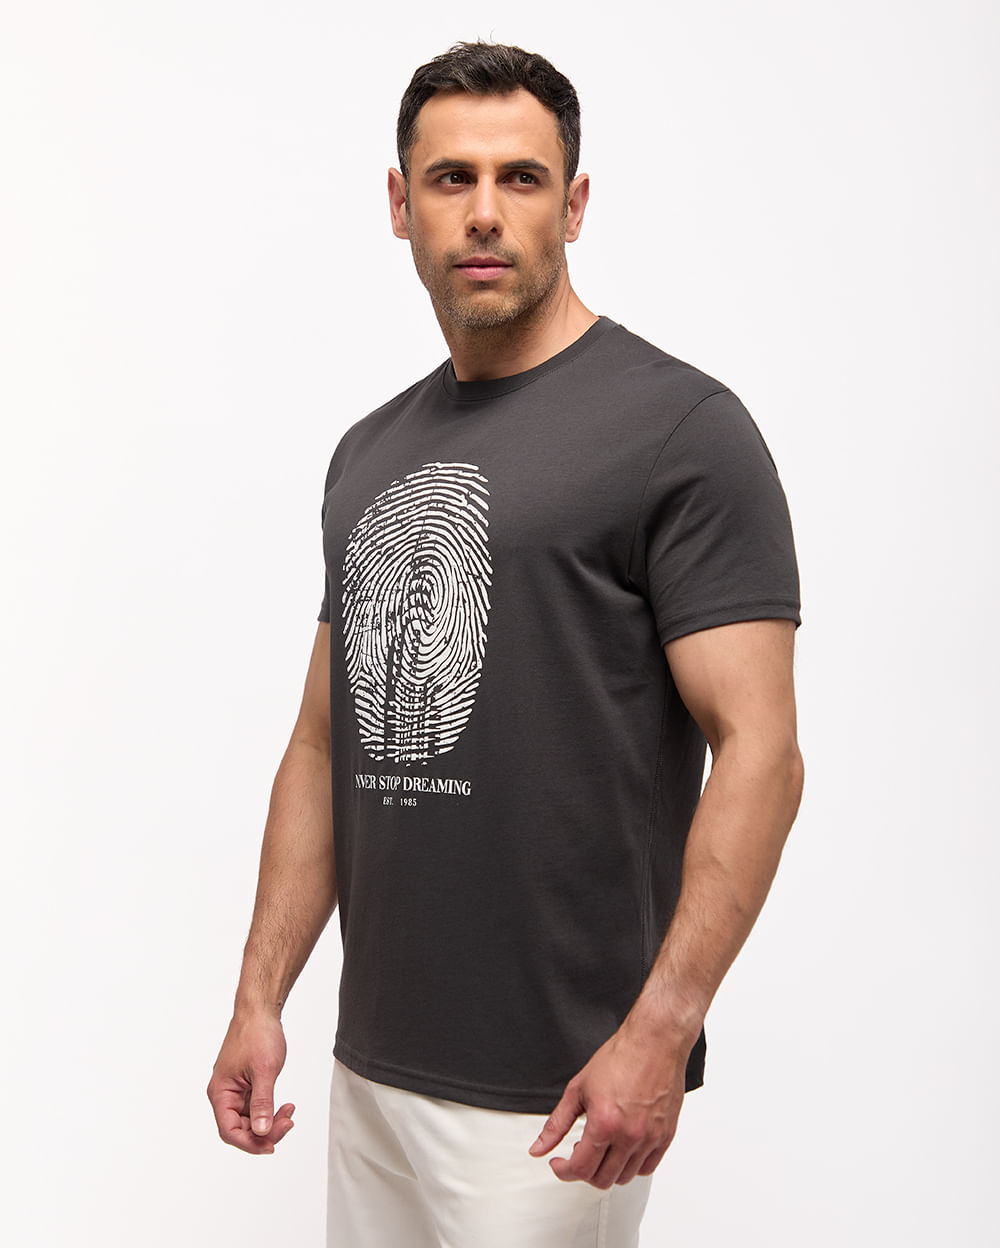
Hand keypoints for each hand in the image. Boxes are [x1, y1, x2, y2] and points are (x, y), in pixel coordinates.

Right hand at [207, 1010, 294, 1154]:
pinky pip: (256, 1107)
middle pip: (241, 1128)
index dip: (250, 1143)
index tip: (271, 1145)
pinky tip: (286, 1106)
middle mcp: (224, 1094)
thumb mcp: (264, 1070)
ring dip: (270, 1121)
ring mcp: (235, 1090)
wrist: (260, 1010)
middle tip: (288, 1123)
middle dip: (265, 1131)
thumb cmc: (257, 1034)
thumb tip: (261, 1132)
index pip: (229, 1131)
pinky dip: (270, 1110)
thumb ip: (263, 1103)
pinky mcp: (246, 1085)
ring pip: (250, 1120)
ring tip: (290, 1112)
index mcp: (220, 1093)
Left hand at [527, 1019, 688, 1187]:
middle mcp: (630, 1135)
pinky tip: (622, 1150)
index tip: (559, 1164)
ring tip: (600, 1150)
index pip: (581, 1169)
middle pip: (602, 1179)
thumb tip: (540, 1147)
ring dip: (607, 1170)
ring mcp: (650, 1138)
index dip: (564, 1171)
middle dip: (584, 1173)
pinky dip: (632, 1166)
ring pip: (625, 1177)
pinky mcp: (666, 1136)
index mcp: (605, 1123)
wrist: (654, 1042)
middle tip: (578, 1156)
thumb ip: (557, 1123)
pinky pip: (647, 1168)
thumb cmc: (621, 1058)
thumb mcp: (578, 1088)